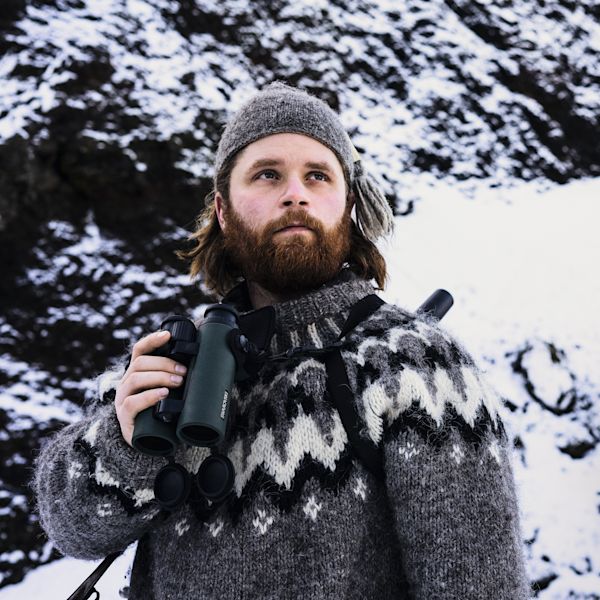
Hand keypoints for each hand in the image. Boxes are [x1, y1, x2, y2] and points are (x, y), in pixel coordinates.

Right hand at [114, 330, 186, 446]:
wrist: (146, 442)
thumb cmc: (160, 413)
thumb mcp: (168, 392)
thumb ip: (177, 379)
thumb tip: (203, 366)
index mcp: (137, 373)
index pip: (140, 350)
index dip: (152, 340)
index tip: (168, 335)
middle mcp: (127, 383)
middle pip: (140, 363)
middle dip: (164, 363)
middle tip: (184, 371)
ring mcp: (123, 399)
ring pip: (136, 379)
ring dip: (159, 377)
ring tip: (177, 382)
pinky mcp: (124, 416)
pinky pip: (132, 402)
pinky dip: (150, 396)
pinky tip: (163, 394)